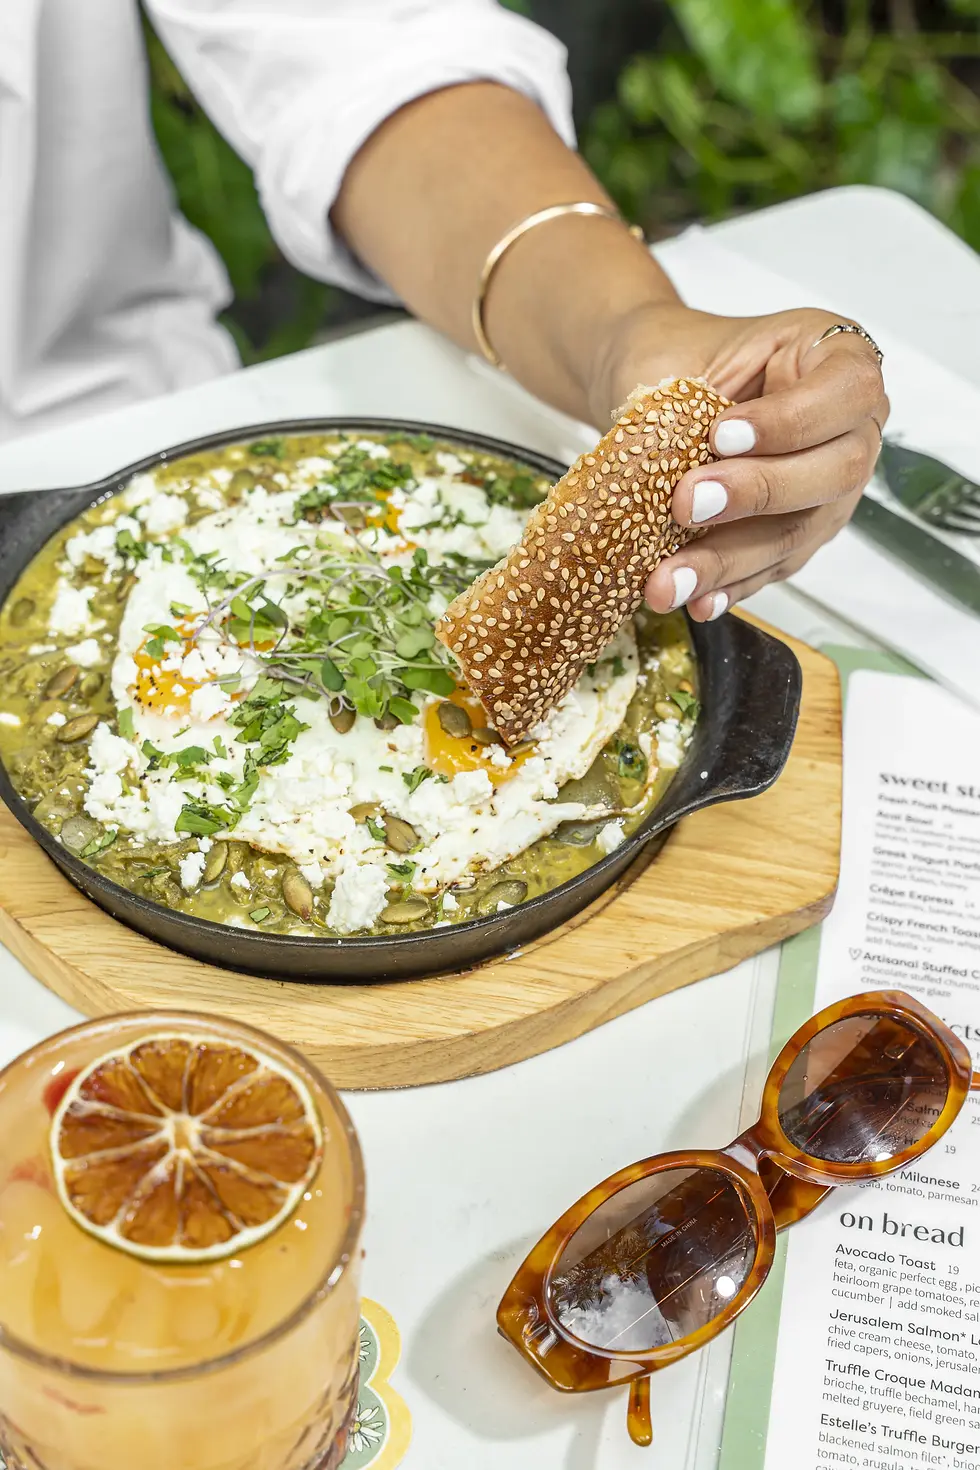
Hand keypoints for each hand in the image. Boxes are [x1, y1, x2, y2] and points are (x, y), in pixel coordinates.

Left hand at [590, 302, 888, 620]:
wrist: (657, 388)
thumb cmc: (683, 358)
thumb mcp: (683, 359)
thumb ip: (689, 407)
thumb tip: (673, 473)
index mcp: (835, 359)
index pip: (846, 392)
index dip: (790, 421)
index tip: (722, 434)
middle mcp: (849, 428)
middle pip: (836, 471)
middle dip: (758, 492)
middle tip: (687, 503)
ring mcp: (829, 490)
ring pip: (799, 532)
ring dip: (729, 560)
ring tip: (670, 577)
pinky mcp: (798, 537)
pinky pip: (772, 568)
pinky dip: (729, 586)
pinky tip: (696, 599)